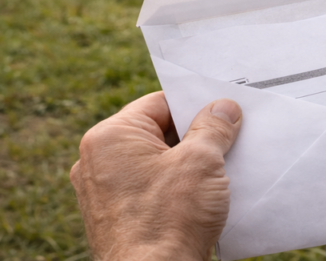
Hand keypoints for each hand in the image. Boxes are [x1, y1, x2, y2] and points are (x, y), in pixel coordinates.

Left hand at [70, 92, 242, 260]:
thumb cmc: (169, 220)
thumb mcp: (201, 162)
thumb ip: (213, 127)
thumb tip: (223, 108)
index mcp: (109, 137)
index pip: (158, 104)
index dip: (194, 105)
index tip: (222, 110)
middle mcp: (97, 162)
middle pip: (155, 134)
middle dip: (193, 137)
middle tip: (228, 139)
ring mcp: (103, 193)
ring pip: (154, 163)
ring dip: (186, 165)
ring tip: (218, 170)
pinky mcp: (115, 219)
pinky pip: (148, 190)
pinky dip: (174, 189)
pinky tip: (201, 196)